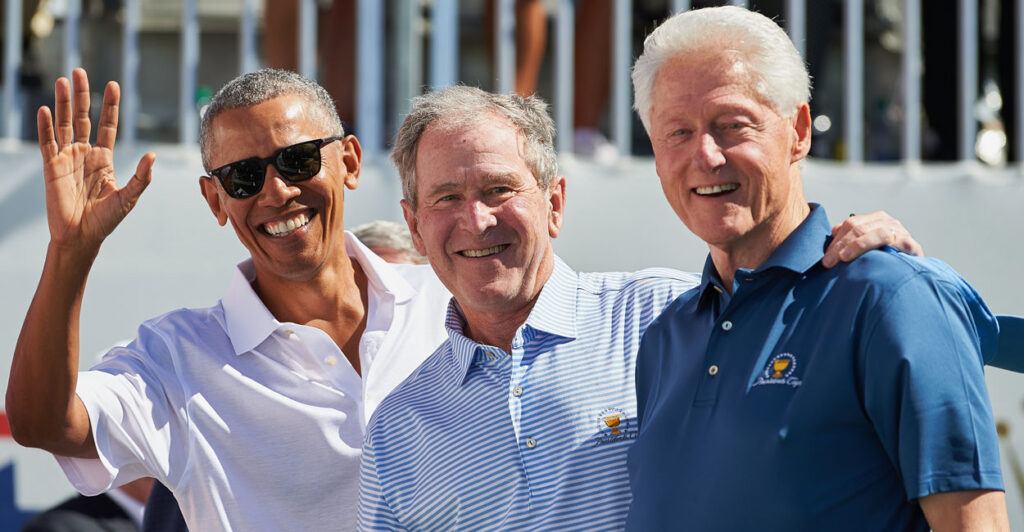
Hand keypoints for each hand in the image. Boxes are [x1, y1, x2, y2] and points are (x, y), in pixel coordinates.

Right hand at [37, 68, 154, 250]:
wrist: (82, 237)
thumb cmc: (106, 220)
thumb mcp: (129, 197)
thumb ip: (141, 177)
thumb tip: (152, 155)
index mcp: (104, 158)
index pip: (107, 125)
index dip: (110, 105)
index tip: (113, 85)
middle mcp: (85, 154)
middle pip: (83, 117)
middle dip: (82, 95)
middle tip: (79, 71)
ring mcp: (67, 158)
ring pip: (64, 124)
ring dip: (62, 103)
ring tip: (62, 80)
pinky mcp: (51, 167)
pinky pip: (48, 143)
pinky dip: (45, 126)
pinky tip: (45, 109)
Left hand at [822, 210, 923, 267]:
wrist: (913, 271)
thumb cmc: (887, 259)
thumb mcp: (866, 247)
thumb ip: (851, 239)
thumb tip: (833, 233)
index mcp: (875, 219)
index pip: (850, 224)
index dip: (836, 240)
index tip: (826, 258)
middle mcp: (887, 222)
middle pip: (858, 228)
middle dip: (840, 245)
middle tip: (828, 262)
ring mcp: (899, 231)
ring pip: (874, 232)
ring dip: (856, 245)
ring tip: (843, 258)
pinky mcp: (910, 243)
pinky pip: (893, 242)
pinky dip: (879, 247)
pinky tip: (870, 258)